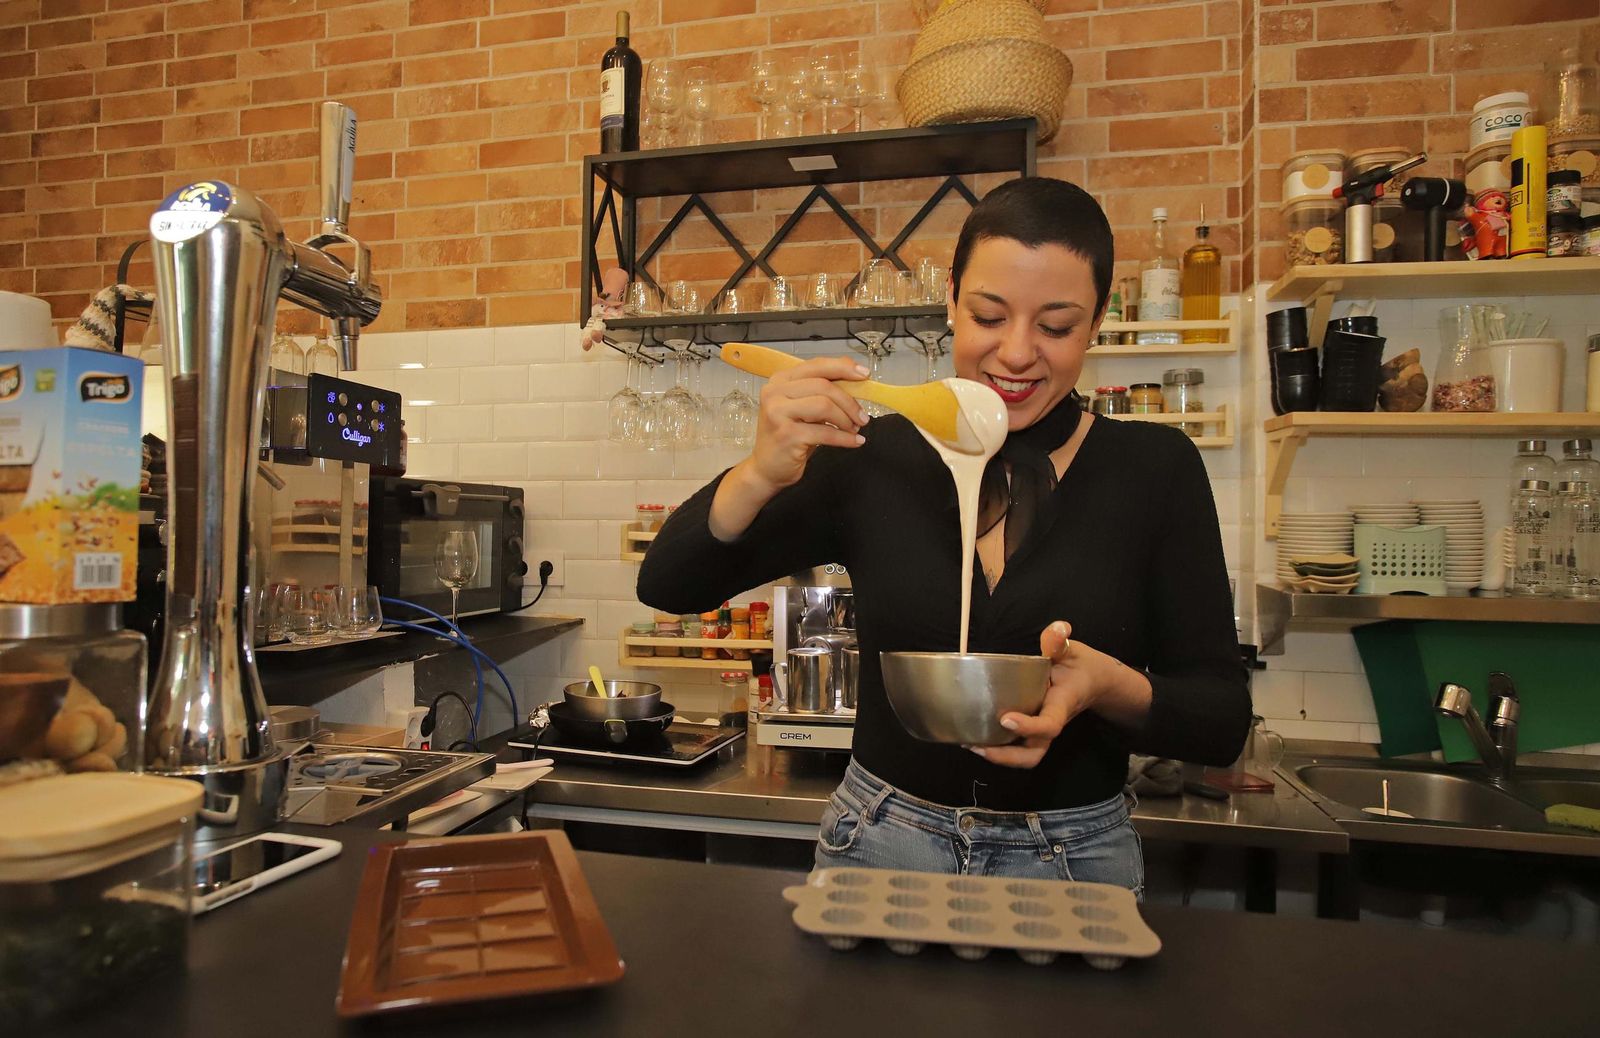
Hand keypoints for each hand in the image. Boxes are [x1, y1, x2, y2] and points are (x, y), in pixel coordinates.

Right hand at [745, 355, 871, 493]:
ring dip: (846, 419)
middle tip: (862, 416)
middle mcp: (775, 393)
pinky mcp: (787, 435)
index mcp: (780, 381)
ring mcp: (778, 413)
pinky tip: (855, 441)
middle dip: (849, 402)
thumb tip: (854, 375)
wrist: (766, 468)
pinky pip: (825, 433)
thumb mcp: (803, 408)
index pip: (816, 366)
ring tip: (855, 429)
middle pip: (823, 386)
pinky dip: (845, 438)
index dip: (843, 367)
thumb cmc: (789, 436)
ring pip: (825, 406)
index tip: (864, 374)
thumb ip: (822, 391)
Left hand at [970, 621, 1101, 769]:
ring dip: (998, 756)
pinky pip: (1017, 746)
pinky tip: (973, 735)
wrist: (1095, 681)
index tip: (1005, 719)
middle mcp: (1051, 722)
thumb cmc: (1080, 666)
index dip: (1028, 727)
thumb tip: (1058, 629)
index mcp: (1061, 705)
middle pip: (1033, 754)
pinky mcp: (1033, 729)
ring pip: (1024, 756)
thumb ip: (1060, 643)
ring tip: (969, 743)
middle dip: (1007, 757)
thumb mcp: (1073, 651)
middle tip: (977, 745)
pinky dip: (997, 746)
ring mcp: (1041, 730)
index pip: (1049, 725)